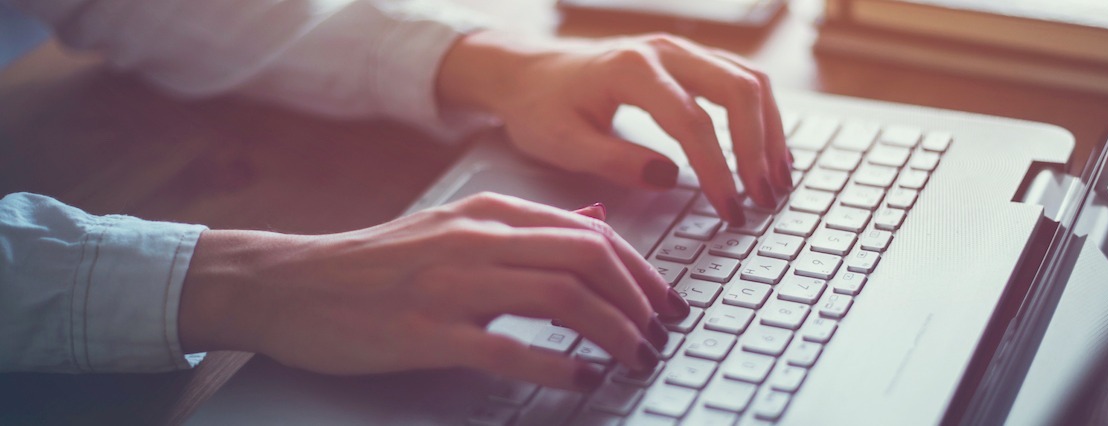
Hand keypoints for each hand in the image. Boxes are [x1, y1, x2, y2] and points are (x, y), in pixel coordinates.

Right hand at [179, 193, 689, 390]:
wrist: (292, 283)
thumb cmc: (377, 263)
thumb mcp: (454, 228)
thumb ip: (525, 229)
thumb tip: (592, 226)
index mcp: (489, 214)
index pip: (591, 233)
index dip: (641, 271)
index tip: (666, 303)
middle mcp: (478, 241)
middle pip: (589, 259)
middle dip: (640, 300)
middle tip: (661, 334)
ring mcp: (453, 285)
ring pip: (562, 298)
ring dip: (613, 332)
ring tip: (636, 358)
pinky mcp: (427, 332)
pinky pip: (509, 347)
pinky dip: (558, 365)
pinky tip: (584, 379)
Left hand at [438, 32, 792, 225]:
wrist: (528, 72)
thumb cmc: (541, 107)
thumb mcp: (561, 143)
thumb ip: (613, 161)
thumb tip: (669, 177)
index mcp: (630, 69)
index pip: (692, 121)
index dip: (717, 169)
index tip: (729, 209)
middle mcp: (664, 50)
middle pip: (737, 90)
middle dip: (758, 148)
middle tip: (764, 199)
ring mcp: (681, 50)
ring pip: (749, 81)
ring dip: (770, 131)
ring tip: (776, 182)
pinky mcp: (690, 60)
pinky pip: (741, 80)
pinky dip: (762, 117)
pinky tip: (768, 154)